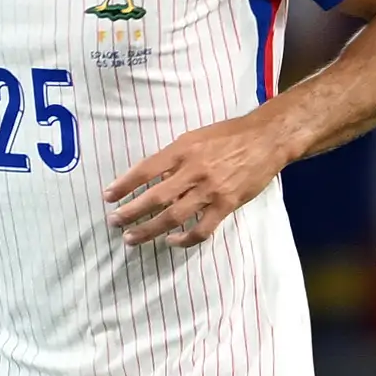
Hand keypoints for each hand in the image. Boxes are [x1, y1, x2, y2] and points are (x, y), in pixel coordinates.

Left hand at [104, 117, 291, 247]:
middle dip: (130, 212)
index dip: (124, 185)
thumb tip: (149, 175)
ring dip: (149, 230)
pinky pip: (201, 229)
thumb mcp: (195, 136)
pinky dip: (184, 239)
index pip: (145, 170)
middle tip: (114, 222)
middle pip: (155, 197)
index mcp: (183, 150)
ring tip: (131, 238)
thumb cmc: (229, 135)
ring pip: (173, 217)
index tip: (107, 196)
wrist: (267, 139)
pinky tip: (171, 241)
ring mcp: (210, 190)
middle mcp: (193, 171)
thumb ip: (173, 156)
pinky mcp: (226, 205)